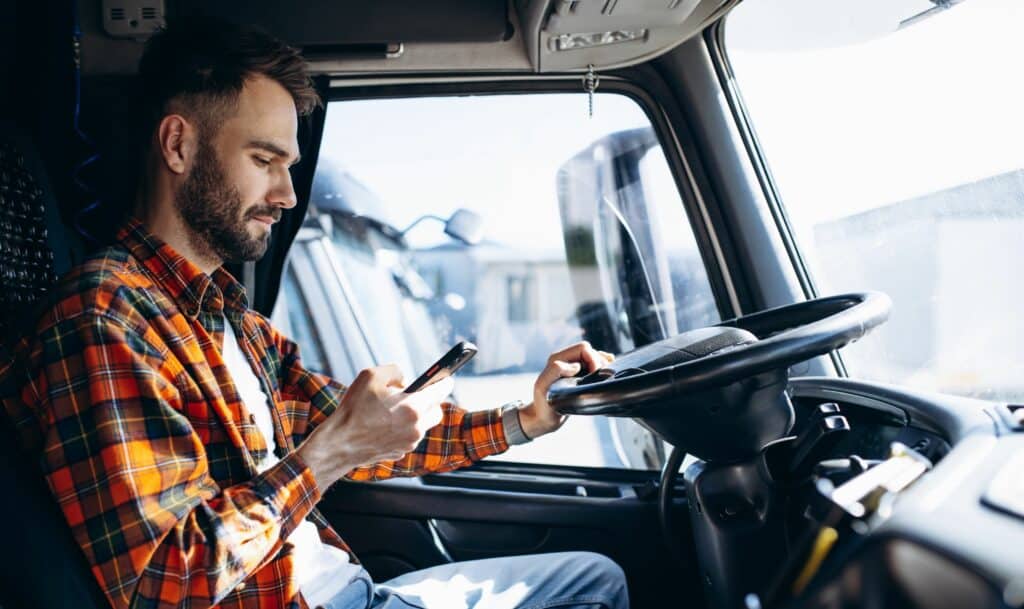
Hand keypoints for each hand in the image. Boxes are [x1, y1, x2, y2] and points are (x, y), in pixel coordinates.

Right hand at [296, 364, 453, 490]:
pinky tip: (387, 423)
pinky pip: (410, 436)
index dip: (444, 382)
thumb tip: (404, 380)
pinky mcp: (401, 452)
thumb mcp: (370, 376)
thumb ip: (394, 371)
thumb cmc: (353, 409)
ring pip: (423, 425)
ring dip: (415, 416)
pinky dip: (404, 428)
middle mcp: (416, 427)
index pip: (441, 391)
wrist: (339, 444)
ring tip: (395, 409)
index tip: (446, 378)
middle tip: (416, 395)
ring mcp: (410, 442)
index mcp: (413, 407)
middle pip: (436, 411)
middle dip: (430, 401)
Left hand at [519, 342, 613, 439]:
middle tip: (601, 377)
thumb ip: (555, 370)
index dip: (593, 359)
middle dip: (599, 361)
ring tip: (604, 376)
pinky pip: (593, 365)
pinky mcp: (578, 376)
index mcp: (558, 359)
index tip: (595, 374)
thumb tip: (576, 366)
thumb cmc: (542, 404)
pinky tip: (605, 374)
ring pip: (593, 357)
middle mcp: (565, 360)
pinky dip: (602, 367)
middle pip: (590, 351)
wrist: (543, 417)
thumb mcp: (543, 387)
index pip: (583, 348)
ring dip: (602, 364)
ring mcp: (572, 367)